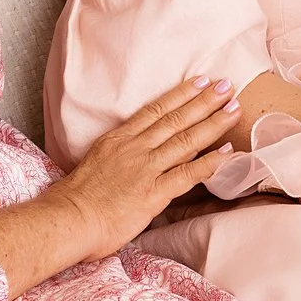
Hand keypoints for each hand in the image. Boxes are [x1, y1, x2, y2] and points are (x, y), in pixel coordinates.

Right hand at [47, 78, 238, 253]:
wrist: (66, 220)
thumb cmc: (76, 198)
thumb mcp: (97, 162)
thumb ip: (120, 154)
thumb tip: (139, 153)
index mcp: (118, 139)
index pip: (155, 110)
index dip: (181, 94)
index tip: (201, 80)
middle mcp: (134, 149)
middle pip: (176, 119)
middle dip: (205, 101)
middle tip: (228, 85)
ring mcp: (145, 170)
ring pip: (186, 141)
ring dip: (213, 123)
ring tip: (234, 109)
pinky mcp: (152, 194)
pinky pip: (187, 175)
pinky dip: (209, 162)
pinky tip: (227, 152)